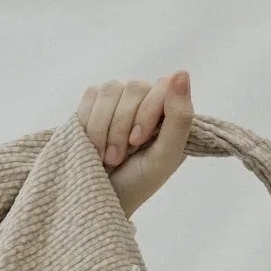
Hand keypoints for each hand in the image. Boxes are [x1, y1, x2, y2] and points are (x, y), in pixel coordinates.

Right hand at [75, 71, 194, 218]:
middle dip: (122, 126)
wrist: (97, 198)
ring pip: (110, 89)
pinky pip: (90, 95)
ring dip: (103, 127)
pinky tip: (89, 144)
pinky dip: (88, 122)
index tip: (137, 142)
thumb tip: (181, 73)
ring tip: (102, 156)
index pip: (163, 86)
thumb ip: (180, 119)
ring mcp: (120, 101)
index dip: (146, 112)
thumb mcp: (165, 157)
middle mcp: (146, 103)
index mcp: (169, 115)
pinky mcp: (94, 104)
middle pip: (134, 87)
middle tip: (117, 158)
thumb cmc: (137, 182)